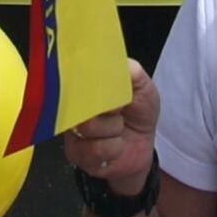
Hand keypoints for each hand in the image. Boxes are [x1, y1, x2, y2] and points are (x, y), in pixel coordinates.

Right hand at [59, 63, 162, 196]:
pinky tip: (116, 145)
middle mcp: (75, 105)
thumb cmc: (138, 114)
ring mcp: (72, 129)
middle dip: (110, 108)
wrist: (142, 147)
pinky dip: (113, 148)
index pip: (78, 76)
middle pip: (80, 101)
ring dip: (114, 130)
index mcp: (88, 86)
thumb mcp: (144, 88)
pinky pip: (93, 150)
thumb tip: (121, 63)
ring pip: (88, 126)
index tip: (114, 89)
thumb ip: (132, 72)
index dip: (98, 83)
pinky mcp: (75, 153)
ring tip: (119, 129)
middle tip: (121, 110)